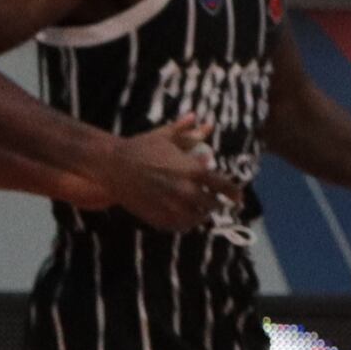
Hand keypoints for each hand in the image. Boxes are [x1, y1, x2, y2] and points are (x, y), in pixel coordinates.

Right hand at [99, 111, 225, 232]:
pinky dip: (185, 223)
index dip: (235, 193)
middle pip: (213, 205)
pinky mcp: (159, 218)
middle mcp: (186, 192)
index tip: (238, 197)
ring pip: (198, 218)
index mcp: (193, 171)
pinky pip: (180, 226)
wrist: (112, 166)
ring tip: (199, 210)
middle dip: (216, 203)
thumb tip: (206, 123)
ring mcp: (173, 207)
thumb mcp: (166, 137)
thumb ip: (189, 133)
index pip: (224, 187)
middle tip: (215, 202)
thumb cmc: (141, 148)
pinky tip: (183, 217)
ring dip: (201, 214)